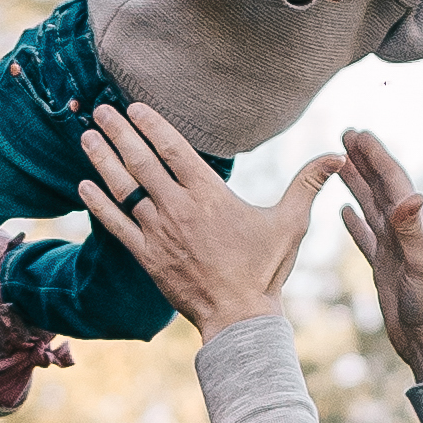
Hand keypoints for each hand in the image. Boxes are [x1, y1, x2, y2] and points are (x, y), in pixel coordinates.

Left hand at [75, 100, 340, 333]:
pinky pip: (116, 226)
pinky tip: (83, 185)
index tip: (134, 106)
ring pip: (124, 189)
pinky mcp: (146, 256)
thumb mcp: (291, 223)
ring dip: (103, 160)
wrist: (238, 317)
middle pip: (142, 162)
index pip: (174, 150)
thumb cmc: (265, 269)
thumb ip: (308, 183)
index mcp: (209, 196)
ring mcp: (159, 233)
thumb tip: (339, 155)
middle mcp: (179, 209)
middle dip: (119, 133)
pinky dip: (98, 205)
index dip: (152, 125)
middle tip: (100, 109)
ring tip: (86, 136)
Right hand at [336, 131, 422, 380]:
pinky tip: (344, 211)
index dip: (375, 155)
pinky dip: (354, 222)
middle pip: (381, 186)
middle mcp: (403, 232)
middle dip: (364, 160)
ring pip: (371, 207)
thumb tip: (412, 195)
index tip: (357, 133)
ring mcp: (393, 248)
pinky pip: (366, 237)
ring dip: (357, 184)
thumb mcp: (420, 265)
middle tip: (345, 135)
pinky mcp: (384, 267)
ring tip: (340, 164)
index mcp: (412, 225)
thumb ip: (412, 230)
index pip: (391, 181)